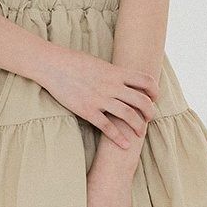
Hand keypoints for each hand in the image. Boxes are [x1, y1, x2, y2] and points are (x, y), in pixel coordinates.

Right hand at [39, 45, 158, 150]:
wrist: (53, 65)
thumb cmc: (74, 62)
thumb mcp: (99, 63)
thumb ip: (113, 73)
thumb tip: (123, 79)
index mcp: (116, 72)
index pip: (145, 80)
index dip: (154, 90)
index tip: (154, 97)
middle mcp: (111, 85)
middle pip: (141, 100)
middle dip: (150, 112)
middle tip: (149, 118)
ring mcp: (100, 99)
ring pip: (128, 115)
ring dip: (138, 126)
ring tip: (140, 133)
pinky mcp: (87, 110)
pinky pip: (107, 127)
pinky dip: (119, 138)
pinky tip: (125, 145)